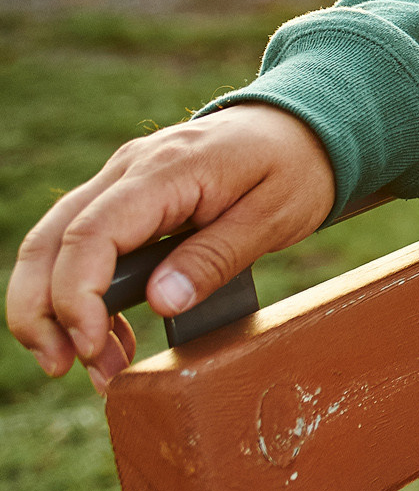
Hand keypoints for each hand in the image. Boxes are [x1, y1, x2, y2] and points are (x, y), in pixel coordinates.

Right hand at [9, 103, 334, 392]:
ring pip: (53, 244)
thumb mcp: (275, 217)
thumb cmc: (296, 166)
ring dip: (54, 308)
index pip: (91, 234)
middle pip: (50, 240)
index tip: (92, 348)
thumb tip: (161, 303)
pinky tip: (109, 336)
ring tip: (92, 364)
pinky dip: (81, 293)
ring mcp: (121, 178)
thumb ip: (216, 258)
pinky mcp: (125, 195)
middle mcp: (129, 168)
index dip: (77, 298)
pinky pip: (82, 244)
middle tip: (64, 367)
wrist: (304, 123)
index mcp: (167, 169)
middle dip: (42, 312)